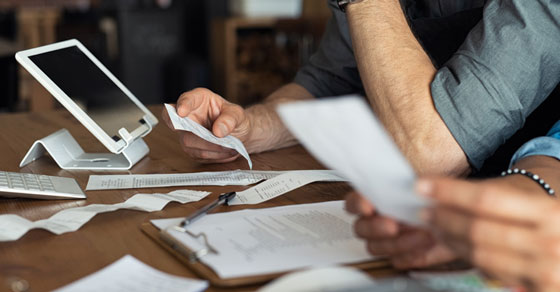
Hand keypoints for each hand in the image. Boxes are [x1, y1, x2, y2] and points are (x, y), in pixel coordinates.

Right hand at [162, 88, 251, 162]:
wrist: (239, 135)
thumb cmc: (235, 119)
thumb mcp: (238, 114)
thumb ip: (230, 119)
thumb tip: (218, 131)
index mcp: (198, 99)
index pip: (185, 100)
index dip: (182, 105)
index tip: (182, 112)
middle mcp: (188, 116)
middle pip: (181, 126)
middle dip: (200, 136)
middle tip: (220, 138)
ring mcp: (186, 133)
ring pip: (189, 144)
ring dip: (211, 148)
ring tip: (229, 146)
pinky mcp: (191, 148)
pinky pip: (198, 154)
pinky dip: (214, 155)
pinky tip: (225, 151)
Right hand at [345, 191, 456, 268]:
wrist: (457, 217)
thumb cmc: (437, 198)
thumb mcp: (428, 184)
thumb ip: (415, 183)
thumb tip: (413, 185)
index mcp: (375, 199)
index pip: (354, 202)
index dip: (358, 204)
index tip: (369, 206)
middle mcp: (376, 221)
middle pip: (360, 229)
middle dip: (375, 228)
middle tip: (393, 225)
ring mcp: (386, 241)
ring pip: (376, 248)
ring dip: (398, 242)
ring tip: (422, 233)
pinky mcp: (402, 256)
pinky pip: (397, 261)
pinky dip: (411, 255)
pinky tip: (426, 245)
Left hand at [418, 177, 559, 291]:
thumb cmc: (547, 212)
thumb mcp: (530, 196)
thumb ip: (491, 197)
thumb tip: (440, 193)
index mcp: (548, 211)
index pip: (487, 199)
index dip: (449, 192)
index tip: (422, 186)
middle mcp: (550, 242)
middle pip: (478, 230)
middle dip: (444, 219)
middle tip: (425, 211)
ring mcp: (547, 270)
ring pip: (480, 255)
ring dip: (450, 240)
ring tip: (436, 228)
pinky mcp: (540, 290)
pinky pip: (491, 274)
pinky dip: (469, 258)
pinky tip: (458, 246)